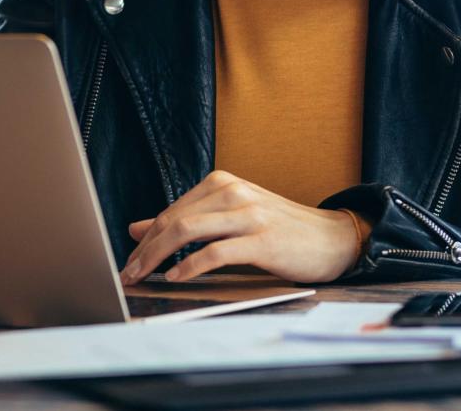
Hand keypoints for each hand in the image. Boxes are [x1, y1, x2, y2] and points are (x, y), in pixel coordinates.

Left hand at [120, 171, 361, 284]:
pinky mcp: (262, 240)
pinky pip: (216, 252)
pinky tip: (177, 277)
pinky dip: (190, 266)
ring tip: (144, 277)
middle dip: (145, 250)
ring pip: (188, 231)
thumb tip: (137, 228)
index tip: (129, 260)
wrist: (333, 238)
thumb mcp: (229, 218)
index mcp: (221, 183)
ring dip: (159, 257)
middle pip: (174, 220)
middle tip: (127, 273)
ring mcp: (248, 214)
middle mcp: (232, 192)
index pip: (171, 211)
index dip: (146, 238)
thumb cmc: (279, 230)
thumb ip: (187, 220)